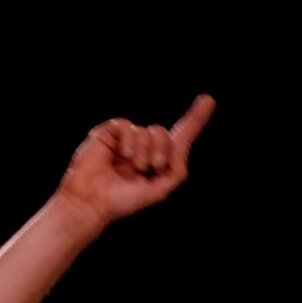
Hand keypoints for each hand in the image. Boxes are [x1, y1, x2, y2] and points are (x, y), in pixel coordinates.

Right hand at [56, 95, 214, 227]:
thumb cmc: (123, 200)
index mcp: (158, 161)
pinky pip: (128, 125)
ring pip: (147, 131)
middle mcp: (144, 147)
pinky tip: (123, 155)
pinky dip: (129, 141)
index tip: (208, 101)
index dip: (195, 119)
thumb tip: (179, 148)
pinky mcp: (111, 132)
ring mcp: (127, 139)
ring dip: (144, 150)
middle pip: (164, 133)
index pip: (180, 137)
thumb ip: (177, 170)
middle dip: (162, 150)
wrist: (93, 201)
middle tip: (153, 167)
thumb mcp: (159, 190)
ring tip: (133, 166)